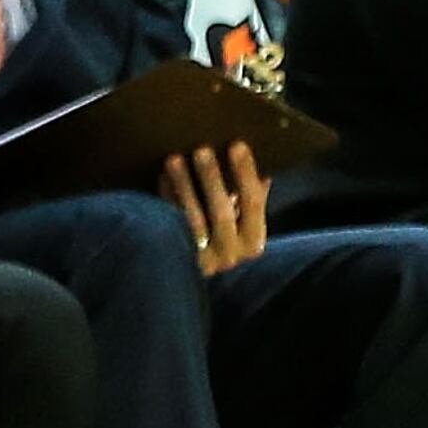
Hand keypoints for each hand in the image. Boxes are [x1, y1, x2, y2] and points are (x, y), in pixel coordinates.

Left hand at [161, 142, 270, 277]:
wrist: (186, 282)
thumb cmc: (221, 244)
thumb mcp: (244, 229)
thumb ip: (252, 204)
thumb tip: (266, 175)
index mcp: (253, 242)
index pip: (254, 203)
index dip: (246, 173)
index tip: (237, 144)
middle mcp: (231, 254)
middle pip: (222, 212)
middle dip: (211, 178)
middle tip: (202, 149)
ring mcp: (202, 259)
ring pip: (192, 219)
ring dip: (184, 186)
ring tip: (174, 159)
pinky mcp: (177, 258)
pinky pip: (170, 225)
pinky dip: (166, 199)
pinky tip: (162, 177)